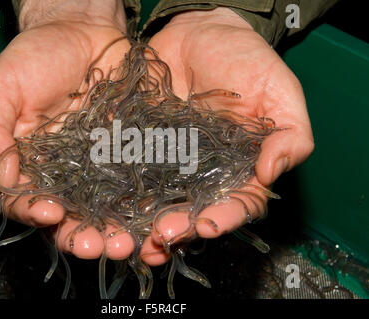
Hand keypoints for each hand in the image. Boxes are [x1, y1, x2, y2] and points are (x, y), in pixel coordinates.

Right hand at [0, 0, 133, 259]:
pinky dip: (145, 204)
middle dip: (83, 236)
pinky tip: (152, 216)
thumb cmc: (37, 58)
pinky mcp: (132, 156)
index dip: (35, 212)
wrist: (84, 33)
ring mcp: (101, 169)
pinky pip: (140, 184)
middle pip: (72, 217)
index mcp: (31, 165)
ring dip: (116, 231)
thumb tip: (2, 176)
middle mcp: (66, 175)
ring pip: (108, 210)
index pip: (27, 202)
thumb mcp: (2, 88)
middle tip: (97, 246)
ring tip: (126, 242)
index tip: (49, 211)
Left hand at [139, 8, 314, 264]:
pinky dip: (121, 194)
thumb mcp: (279, 91)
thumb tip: (273, 171)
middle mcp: (206, 173)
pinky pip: (131, 174)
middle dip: (179, 227)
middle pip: (194, 210)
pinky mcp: (143, 147)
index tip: (206, 225)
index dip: (224, 217)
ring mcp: (171, 163)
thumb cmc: (247, 59)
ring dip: (146, 224)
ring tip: (134, 239)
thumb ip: (289, 134)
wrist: (201, 33)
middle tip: (162, 235)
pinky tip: (111, 209)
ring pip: (160, 201)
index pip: (237, 203)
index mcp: (242, 167)